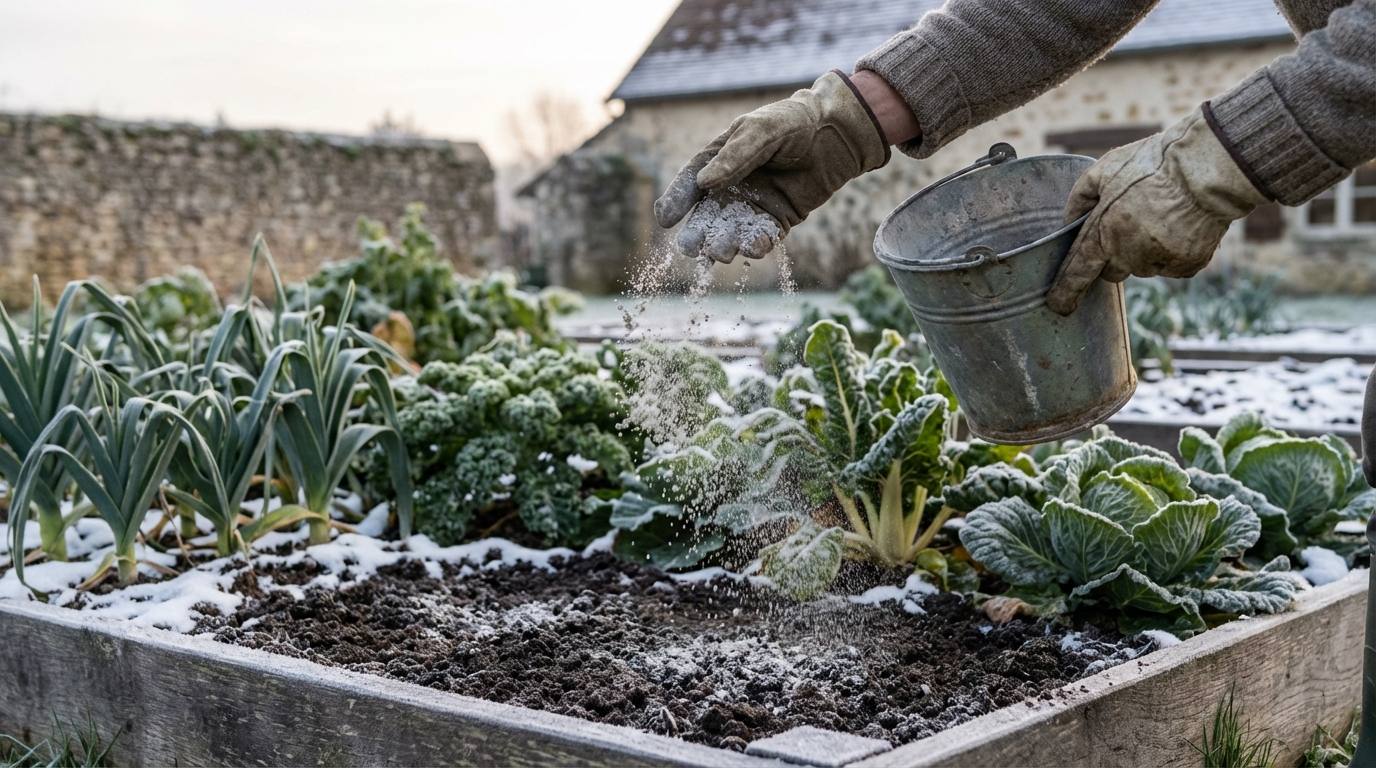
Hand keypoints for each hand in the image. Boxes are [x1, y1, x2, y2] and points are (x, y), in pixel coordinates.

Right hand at [654, 70, 890, 262]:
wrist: (836, 134)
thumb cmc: (793, 123)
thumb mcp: (760, 130)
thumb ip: (734, 155)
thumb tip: (704, 183)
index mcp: (718, 160)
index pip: (690, 183)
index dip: (676, 201)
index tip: (666, 219)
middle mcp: (731, 186)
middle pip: (706, 215)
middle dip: (697, 233)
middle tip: (689, 248)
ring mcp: (753, 206)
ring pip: (731, 231)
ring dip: (724, 244)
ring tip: (721, 253)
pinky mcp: (777, 220)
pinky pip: (762, 237)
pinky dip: (756, 245)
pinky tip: (752, 248)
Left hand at [1046, 106, 1269, 314]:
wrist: (1207, 167)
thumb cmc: (1152, 163)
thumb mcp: (1105, 169)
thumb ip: (1080, 198)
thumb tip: (1068, 221)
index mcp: (1103, 232)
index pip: (1077, 271)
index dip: (1065, 291)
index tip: (1058, 306)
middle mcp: (1129, 254)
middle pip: (1111, 271)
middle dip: (1113, 255)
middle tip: (1129, 224)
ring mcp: (1159, 262)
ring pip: (1142, 267)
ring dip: (1145, 250)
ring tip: (1161, 215)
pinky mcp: (1186, 266)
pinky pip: (1171, 266)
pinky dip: (1173, 251)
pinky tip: (1181, 224)